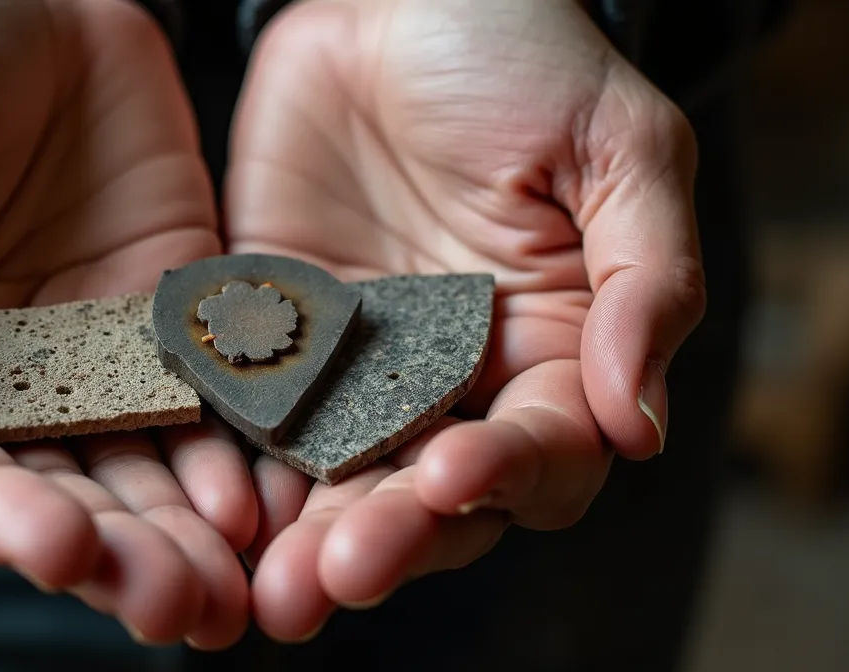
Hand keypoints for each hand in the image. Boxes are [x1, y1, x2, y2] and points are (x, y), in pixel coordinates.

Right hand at [0, 0, 253, 647]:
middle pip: (60, 490)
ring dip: (190, 532)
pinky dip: (243, 448)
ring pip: (145, 463)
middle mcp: (7, 376)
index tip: (59, 548)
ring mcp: (100, 352)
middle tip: (179, 605)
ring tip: (239, 585)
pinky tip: (278, 494)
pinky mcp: (178, 313)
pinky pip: (214, 392)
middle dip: (118, 554)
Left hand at [225, 0, 705, 639]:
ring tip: (267, 588)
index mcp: (548, 352)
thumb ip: (642, 281)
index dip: (502, 475)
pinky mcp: (270, 339)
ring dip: (302, 537)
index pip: (538, 451)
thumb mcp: (618, 149)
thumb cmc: (524, 58)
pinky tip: (206, 503)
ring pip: (331, 480)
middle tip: (333, 576)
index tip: (451, 476)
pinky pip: (247, 414)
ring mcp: (352, 370)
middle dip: (385, 539)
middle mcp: (449, 382)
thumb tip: (636, 424)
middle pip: (424, 496)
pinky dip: (230, 464)